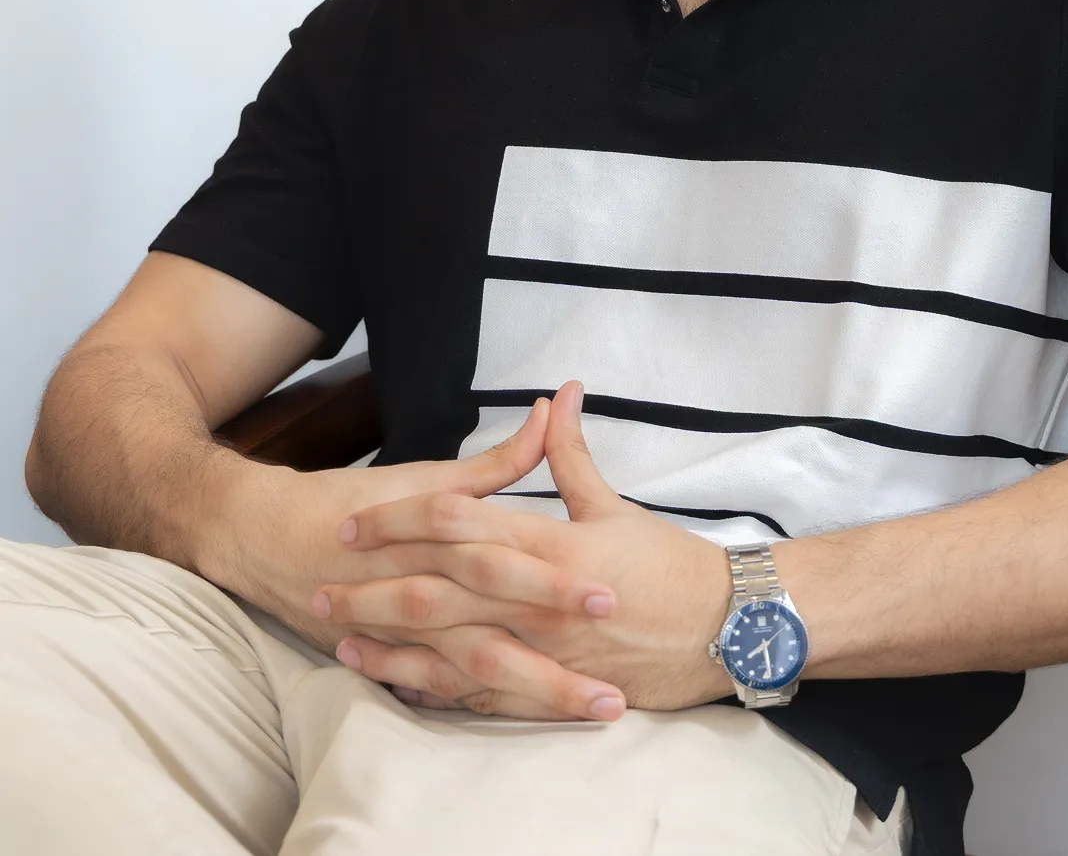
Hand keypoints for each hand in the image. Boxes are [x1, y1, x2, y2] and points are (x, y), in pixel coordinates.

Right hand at [209, 394, 608, 689]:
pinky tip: (525, 721)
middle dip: (553, 650)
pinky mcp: (384, 660)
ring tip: (592, 706)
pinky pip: (436, 691)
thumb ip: (496, 460)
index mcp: (430, 536)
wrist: (263, 538)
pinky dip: (478, 706)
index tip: (610, 593)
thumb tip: (553, 411)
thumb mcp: (424, 475)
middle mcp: (416, 587)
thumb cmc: (351, 500)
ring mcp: (399, 633)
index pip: (499, 557)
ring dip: (534, 691)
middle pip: (491, 623)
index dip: (552, 578)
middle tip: (613, 675)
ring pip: (473, 670)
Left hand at [313, 381, 733, 718]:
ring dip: (389, 647)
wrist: (722, 627)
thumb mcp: (613, 506)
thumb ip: (571, 454)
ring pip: (445, 651)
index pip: (455, 525)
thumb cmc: (667, 564)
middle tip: (322, 585)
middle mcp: (534, 601)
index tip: (356, 521)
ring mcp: (539, 651)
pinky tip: (396, 684)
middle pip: (435, 593)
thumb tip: (558, 396)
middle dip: (373, 591)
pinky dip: (433, 690)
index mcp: (547, 545)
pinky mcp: (550, 688)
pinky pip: (478, 694)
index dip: (400, 521)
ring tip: (341, 640)